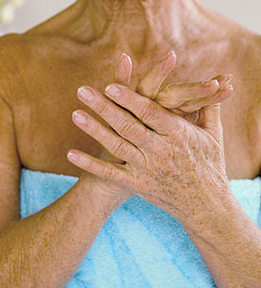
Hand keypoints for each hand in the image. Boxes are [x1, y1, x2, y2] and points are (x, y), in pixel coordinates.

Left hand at [69, 54, 232, 213]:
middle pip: (127, 125)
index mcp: (177, 134)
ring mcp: (147, 168)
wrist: (206, 206)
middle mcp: (160, 150)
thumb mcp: (213, 134)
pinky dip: (90, 164)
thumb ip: (209, 106)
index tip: (111, 85)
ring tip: (75, 114)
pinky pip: (110, 174)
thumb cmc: (209, 164)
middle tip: (83, 91)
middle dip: (103, 107)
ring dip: (94, 130)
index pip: (149, 112)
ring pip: (116, 146)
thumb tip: (217, 80)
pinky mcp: (137, 184)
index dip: (130, 99)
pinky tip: (71, 154)